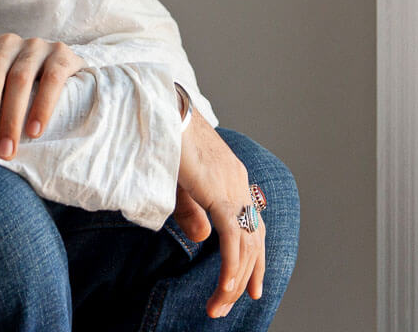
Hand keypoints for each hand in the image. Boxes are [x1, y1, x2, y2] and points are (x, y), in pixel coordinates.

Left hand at [0, 33, 85, 159]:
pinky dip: (42, 106)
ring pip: (19, 78)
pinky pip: (52, 79)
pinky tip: (34, 131)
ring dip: (11, 117)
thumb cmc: (13, 89)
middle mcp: (7, 42)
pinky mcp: (62, 55)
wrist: (60, 71)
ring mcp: (36, 46)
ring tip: (6, 150)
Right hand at [174, 113, 265, 318]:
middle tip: (237, 303)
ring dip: (234, 281)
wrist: (162, 113)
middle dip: (247, 277)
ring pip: (246, 247)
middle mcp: (240, 184)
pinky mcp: (221, 194)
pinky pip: (233, 240)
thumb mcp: (179, 182)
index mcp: (232, 177)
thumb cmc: (166, 139)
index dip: (254, 256)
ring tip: (220, 306)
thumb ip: (192, 211)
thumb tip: (203, 239)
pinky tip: (225, 288)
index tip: (250, 284)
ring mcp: (234, 189)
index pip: (252, 225)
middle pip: (255, 241)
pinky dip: (231, 267)